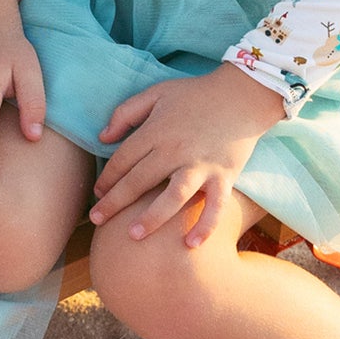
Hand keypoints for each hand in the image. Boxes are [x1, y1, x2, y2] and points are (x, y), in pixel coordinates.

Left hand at [90, 62, 287, 244]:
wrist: (243, 95)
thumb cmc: (196, 95)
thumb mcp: (156, 93)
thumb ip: (126, 112)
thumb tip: (102, 138)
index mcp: (156, 130)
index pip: (123, 159)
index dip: (107, 178)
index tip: (97, 193)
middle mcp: (176, 150)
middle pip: (139, 181)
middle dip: (115, 202)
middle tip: (96, 220)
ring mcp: (201, 165)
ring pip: (172, 196)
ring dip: (152, 217)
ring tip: (133, 236)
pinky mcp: (224, 176)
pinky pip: (215, 206)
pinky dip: (205, 226)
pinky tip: (191, 245)